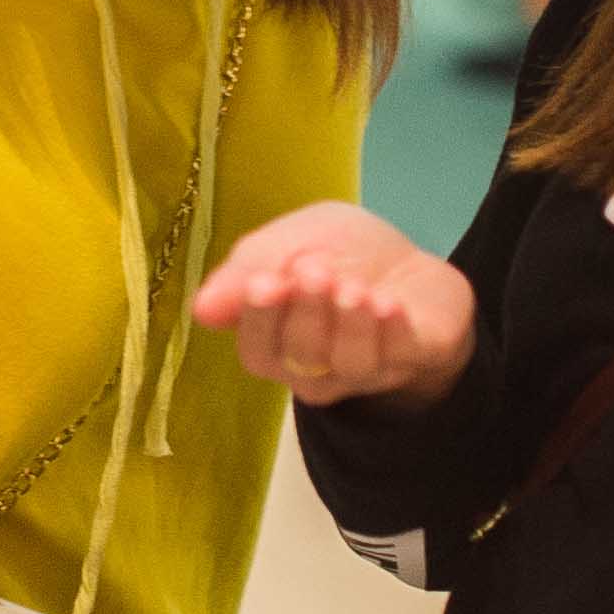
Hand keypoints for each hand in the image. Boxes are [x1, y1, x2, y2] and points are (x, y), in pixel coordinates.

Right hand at [192, 201, 474, 404]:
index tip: (266, 282)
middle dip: (308, 311)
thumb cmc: (337, 253)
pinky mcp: (412, 359)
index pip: (258, 350)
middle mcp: (316, 368)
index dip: (260, 321)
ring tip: (355, 286)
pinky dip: (392, 330)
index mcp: (276, 342)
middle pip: (302, 358)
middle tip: (316, 269)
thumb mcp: (286, 242)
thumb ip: (246, 270)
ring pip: (350, 364)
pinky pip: (399, 357)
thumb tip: (200, 310)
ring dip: (350, 323)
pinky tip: (390, 303)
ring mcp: (366, 370)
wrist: (409, 259)